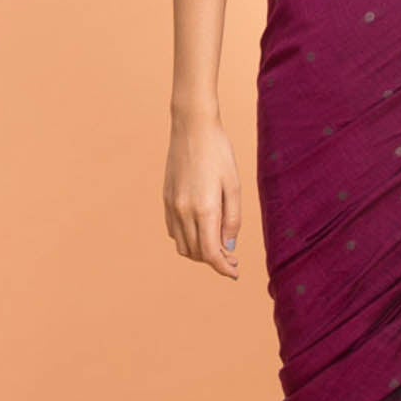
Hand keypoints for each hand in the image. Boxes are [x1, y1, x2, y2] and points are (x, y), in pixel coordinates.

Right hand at [164, 111, 242, 278]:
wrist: (192, 128)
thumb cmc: (219, 154)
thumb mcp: (234, 186)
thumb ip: (232, 219)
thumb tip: (229, 247)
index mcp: (204, 209)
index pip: (211, 253)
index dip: (223, 268)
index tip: (235, 273)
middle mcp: (183, 211)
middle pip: (196, 253)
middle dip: (214, 261)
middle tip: (232, 258)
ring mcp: (171, 206)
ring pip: (182, 246)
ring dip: (199, 253)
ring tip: (218, 245)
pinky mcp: (165, 199)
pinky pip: (173, 231)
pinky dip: (187, 239)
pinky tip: (202, 230)